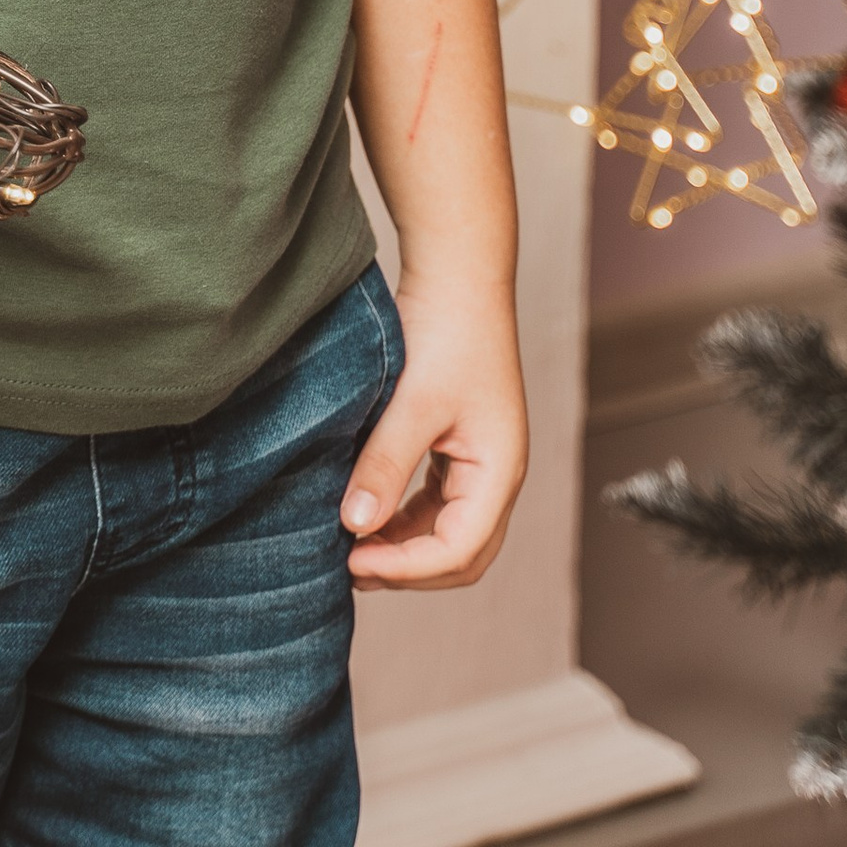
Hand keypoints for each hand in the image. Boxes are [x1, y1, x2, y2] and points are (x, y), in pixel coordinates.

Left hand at [340, 287, 526, 591]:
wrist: (458, 276)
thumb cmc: (447, 332)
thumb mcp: (412, 402)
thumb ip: (385, 466)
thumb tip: (354, 527)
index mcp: (499, 472)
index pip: (459, 551)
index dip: (405, 567)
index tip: (351, 559)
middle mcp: (498, 476)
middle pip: (461, 556)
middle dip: (408, 569)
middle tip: (348, 564)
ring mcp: (481, 463)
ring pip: (447, 533)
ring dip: (404, 548)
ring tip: (350, 546)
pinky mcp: (459, 447)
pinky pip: (436, 505)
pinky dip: (403, 519)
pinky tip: (365, 511)